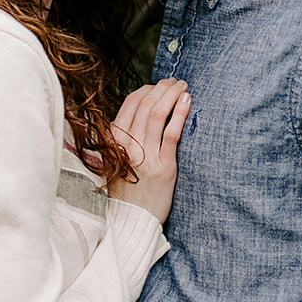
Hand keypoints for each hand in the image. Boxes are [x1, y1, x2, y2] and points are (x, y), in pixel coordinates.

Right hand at [108, 77, 190, 222]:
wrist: (132, 220)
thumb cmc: (127, 189)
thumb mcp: (115, 159)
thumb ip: (122, 137)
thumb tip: (138, 112)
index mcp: (114, 140)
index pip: (131, 103)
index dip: (148, 89)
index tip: (160, 85)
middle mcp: (127, 145)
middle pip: (147, 104)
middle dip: (164, 87)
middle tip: (176, 81)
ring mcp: (145, 156)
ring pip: (158, 113)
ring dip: (173, 94)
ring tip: (184, 87)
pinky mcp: (163, 167)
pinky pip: (172, 134)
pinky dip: (180, 113)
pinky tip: (187, 102)